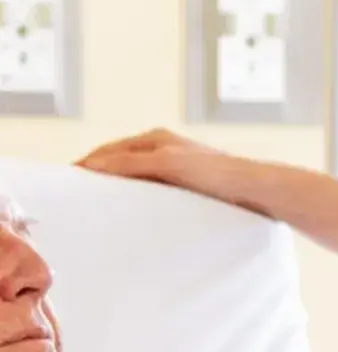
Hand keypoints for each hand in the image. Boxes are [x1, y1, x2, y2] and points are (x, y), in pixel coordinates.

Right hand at [77, 129, 269, 211]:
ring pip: (137, 177)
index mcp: (157, 139)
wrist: (257, 190)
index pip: (109, 151)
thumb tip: (93, 166)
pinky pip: (154, 189)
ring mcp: (178, 167)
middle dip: (99, 176)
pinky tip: (137, 213)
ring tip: (101, 207)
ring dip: (118, 188)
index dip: (88, 166)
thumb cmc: (216, 174)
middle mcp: (166, 148)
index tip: (67, 183)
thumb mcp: (167, 165)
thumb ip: (130, 164)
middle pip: (121, 161)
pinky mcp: (191, 186)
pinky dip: (139, 197)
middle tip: (78, 198)